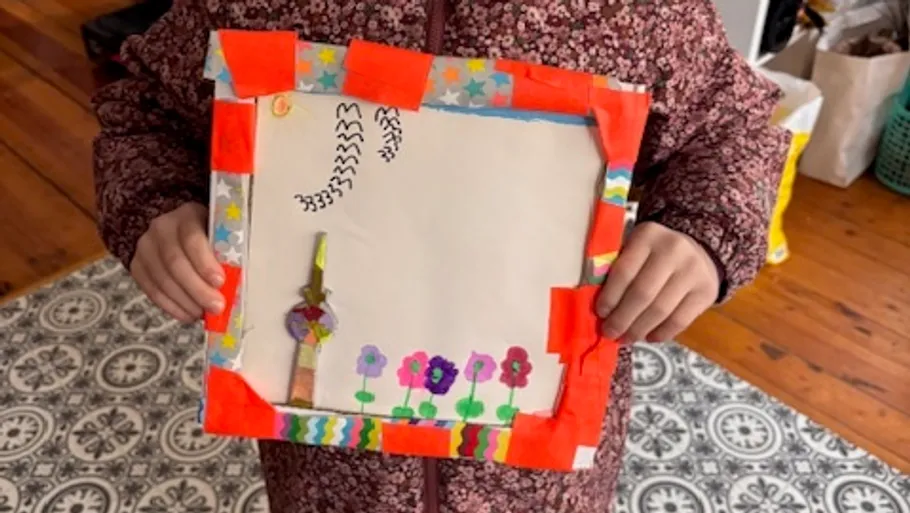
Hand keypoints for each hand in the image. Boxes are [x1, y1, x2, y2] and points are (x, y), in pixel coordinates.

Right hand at [131, 202, 224, 322]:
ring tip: (204, 313)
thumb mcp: (218, 231)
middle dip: (198, 289)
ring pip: (162, 280)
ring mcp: (145, 248)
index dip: (205, 263)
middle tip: (216, 307)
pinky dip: (171, 306)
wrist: (171, 226)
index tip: (220, 282)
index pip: (192, 238)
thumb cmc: (205, 231)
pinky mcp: (137, 266)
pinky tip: (188, 314)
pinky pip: (151, 291)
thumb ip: (226, 251)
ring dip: (185, 301)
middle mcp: (161, 230)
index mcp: (187, 216)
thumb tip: (236, 283)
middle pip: (175, 263)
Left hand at [596, 222, 719, 342]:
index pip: (624, 271)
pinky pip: (680, 320)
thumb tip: (601, 310)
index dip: (610, 297)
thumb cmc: (654, 254)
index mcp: (647, 235)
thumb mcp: (634, 248)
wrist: (698, 250)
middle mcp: (673, 250)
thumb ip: (617, 270)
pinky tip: (648, 337)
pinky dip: (661, 333)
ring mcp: (693, 271)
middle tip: (610, 332)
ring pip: (661, 310)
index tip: (600, 313)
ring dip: (639, 329)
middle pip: (642, 294)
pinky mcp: (706, 291)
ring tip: (626, 338)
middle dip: (622, 319)